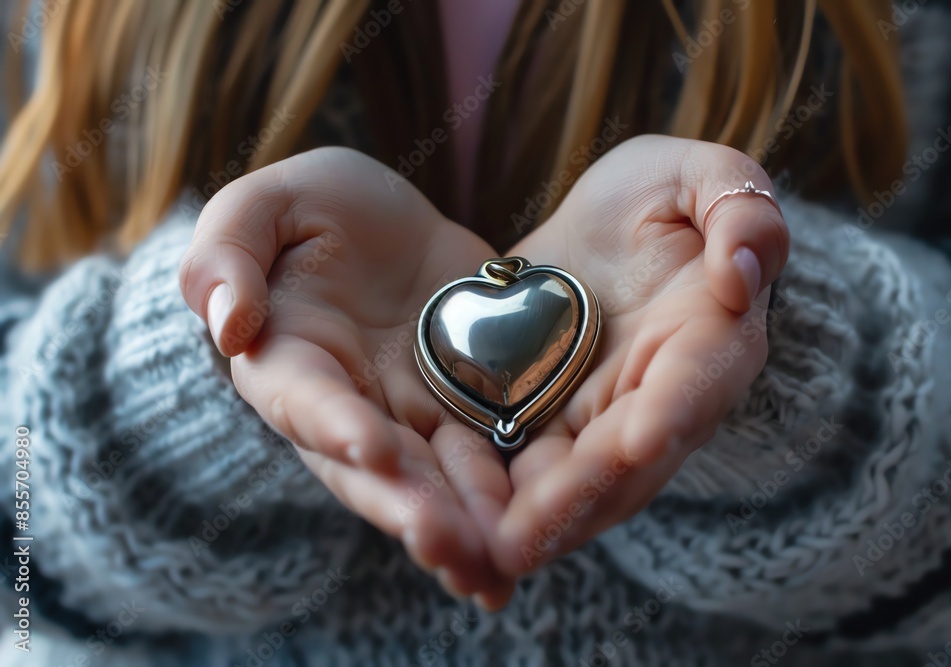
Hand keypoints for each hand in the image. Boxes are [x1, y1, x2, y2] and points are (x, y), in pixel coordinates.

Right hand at [179, 148, 515, 605]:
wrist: (394, 223)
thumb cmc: (317, 208)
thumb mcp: (266, 205)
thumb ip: (228, 253)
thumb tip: (225, 323)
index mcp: (288, 361)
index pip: (303, 400)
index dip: (332, 425)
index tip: (369, 448)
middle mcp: (347, 406)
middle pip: (374, 470)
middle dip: (409, 508)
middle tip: (448, 546)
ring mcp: (410, 416)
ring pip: (436, 481)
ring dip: (464, 526)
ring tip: (495, 569)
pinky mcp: (467, 410)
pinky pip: (490, 458)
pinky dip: (509, 499)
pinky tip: (537, 535)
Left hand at [488, 135, 789, 574]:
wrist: (599, 231)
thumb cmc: (658, 195)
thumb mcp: (698, 174)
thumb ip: (737, 206)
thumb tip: (742, 271)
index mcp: (711, 338)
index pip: (698, 382)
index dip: (672, 412)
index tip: (636, 442)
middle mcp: (663, 396)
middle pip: (630, 461)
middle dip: (581, 498)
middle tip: (526, 537)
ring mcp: (606, 420)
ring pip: (579, 483)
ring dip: (539, 522)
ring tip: (487, 553)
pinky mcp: (554, 424)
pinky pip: (531, 472)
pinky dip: (502, 503)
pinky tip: (463, 532)